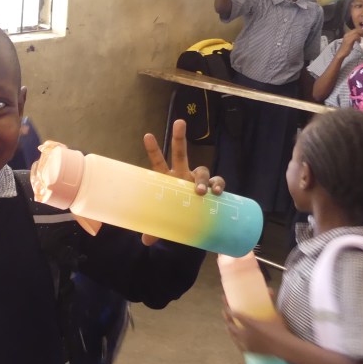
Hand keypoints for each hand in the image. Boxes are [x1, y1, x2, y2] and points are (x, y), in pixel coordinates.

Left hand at [141, 119, 225, 244]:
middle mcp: (182, 175)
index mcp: (167, 180)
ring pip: (201, 170)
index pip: (158, 162)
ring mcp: (197, 180)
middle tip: (179, 122)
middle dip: (179, 137)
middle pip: (180, 152)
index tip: (147, 135)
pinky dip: (218, 184)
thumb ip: (153, 229)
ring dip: (201, 178)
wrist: (193, 224)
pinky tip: (217, 192)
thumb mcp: (163, 222)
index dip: (153, 149)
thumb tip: (144, 240)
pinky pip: (217, 181)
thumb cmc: (174, 216)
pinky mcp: (212, 188)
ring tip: (200, 191)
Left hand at [223, 305, 290, 355]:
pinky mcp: (248, 350)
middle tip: (225, 312)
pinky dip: (235, 339)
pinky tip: (234, 338)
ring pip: (232, 335)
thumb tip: (270, 290)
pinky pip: (238, 344)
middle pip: (230, 324)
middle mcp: (245, 334)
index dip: (228, 309)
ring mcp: (246, 343)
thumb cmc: (280, 329)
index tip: (226, 305)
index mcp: (250, 324)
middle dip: (226, 317)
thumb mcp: (275, 315)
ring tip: (228, 324)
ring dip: (229, 328)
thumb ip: (271, 302)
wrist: (283, 347)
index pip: (235, 315)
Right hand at [337, 27, 362, 57]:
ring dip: (360, 36)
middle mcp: (347, 34)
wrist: (341, 53)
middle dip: (361, 32)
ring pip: (356, 33)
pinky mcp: (349, 41)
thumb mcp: (350, 42)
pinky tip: (359, 42)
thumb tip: (359, 36)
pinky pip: (356, 37)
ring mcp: (348, 37)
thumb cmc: (346, 48)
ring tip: (360, 40)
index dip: (360, 31)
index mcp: (346, 34)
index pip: (355, 29)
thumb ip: (354, 38)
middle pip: (356, 30)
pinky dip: (358, 39)